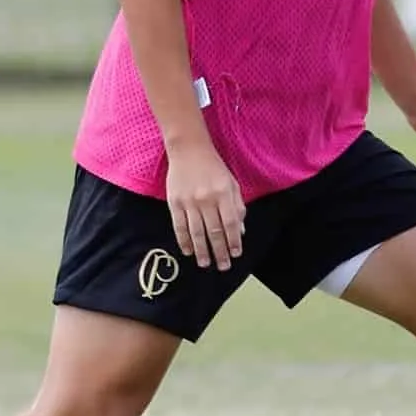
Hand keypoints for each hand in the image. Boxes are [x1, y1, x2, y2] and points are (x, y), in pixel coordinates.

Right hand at [167, 143, 244, 269]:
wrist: (188, 149)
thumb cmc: (214, 167)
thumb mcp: (232, 183)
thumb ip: (237, 206)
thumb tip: (241, 231)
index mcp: (223, 194)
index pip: (231, 224)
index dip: (234, 241)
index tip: (236, 254)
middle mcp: (207, 199)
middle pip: (214, 232)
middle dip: (219, 252)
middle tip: (223, 266)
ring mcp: (189, 202)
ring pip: (196, 232)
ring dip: (202, 251)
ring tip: (205, 264)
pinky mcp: (174, 202)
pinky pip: (179, 226)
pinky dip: (184, 241)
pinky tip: (188, 251)